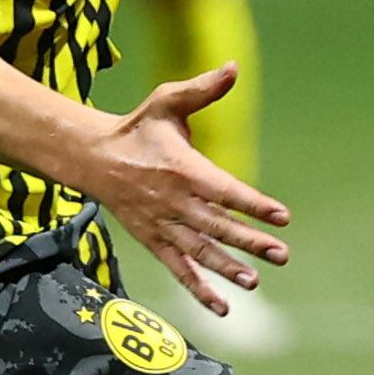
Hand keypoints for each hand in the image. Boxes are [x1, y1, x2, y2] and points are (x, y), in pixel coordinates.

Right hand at [71, 65, 288, 314]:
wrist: (91, 157)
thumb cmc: (138, 127)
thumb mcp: (166, 101)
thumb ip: (201, 90)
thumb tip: (233, 67)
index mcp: (183, 169)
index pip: (225, 190)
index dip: (253, 204)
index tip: (282, 216)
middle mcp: (174, 201)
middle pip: (217, 225)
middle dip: (250, 241)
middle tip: (282, 255)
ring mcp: (162, 225)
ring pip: (200, 251)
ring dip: (227, 268)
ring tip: (255, 282)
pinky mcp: (153, 240)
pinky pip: (178, 268)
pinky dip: (198, 288)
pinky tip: (222, 307)